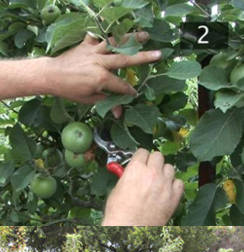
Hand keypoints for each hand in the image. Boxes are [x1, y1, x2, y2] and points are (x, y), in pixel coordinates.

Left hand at [45, 32, 161, 102]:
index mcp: (101, 79)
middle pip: (125, 60)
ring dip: (131, 38)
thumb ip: (107, 102)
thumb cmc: (69, 90)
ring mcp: (94, 51)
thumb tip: (120, 113)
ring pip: (116, 43)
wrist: (51, 75)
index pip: (121, 86)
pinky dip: (108, 33)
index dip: (129, 91)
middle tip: (159, 54)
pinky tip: (119, 28)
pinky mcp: (87, 44)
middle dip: (143, 58)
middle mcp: (100, 63)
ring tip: (145, 35)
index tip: (135, 94)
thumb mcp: (89, 100)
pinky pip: (100, 36)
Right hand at [102, 149, 183, 225]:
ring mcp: (165, 184)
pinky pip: (179, 183)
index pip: (142, 152)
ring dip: (164, 172)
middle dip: (153, 162)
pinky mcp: (174, 197)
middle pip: (158, 156)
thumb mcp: (116, 189)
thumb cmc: (120, 213)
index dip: (141, 157)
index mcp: (136, 169)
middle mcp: (152, 173)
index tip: (141, 161)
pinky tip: (167, 189)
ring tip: (158, 181)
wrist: (129, 229)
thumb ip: (126, 177)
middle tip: (149, 170)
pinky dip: (174, 185)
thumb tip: (129, 174)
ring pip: (170, 168)